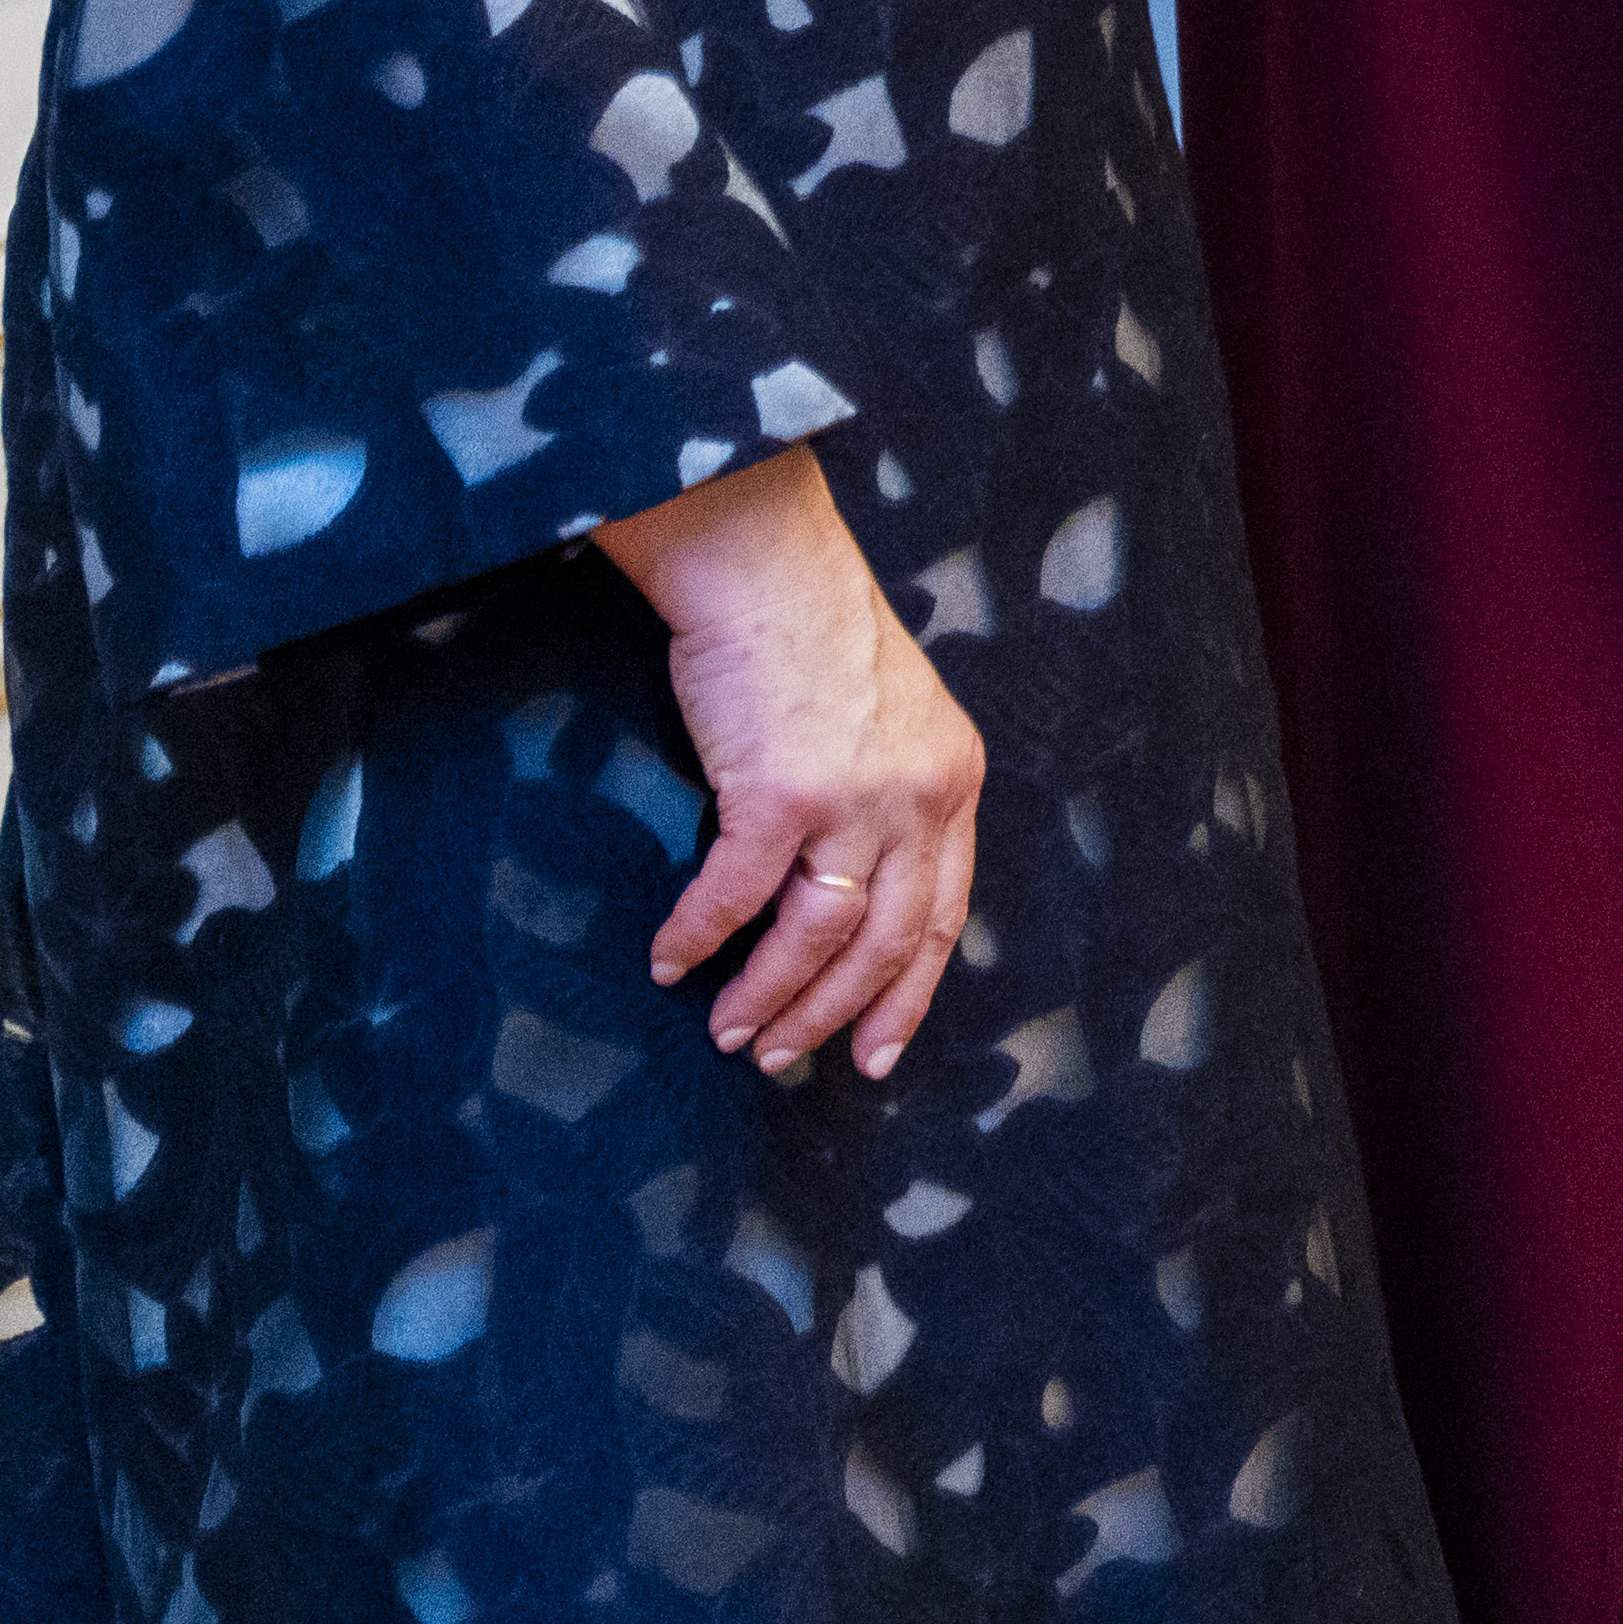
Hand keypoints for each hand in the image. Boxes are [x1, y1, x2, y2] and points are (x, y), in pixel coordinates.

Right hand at [598, 443, 982, 1078]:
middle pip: (889, 942)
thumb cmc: (808, 630)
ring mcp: (857, 800)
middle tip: (783, 1058)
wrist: (762, 565)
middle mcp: (922, 796)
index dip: (910, 991)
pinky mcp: (782, 796)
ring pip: (820, 936)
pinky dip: (699, 938)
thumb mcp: (888, 716)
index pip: (945, 912)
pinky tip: (669, 961)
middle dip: (836, 1015)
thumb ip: (886, 793)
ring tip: (729, 1032)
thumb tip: (844, 880)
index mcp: (953, 780)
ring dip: (770, 996)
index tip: (879, 1049)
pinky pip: (735, 898)